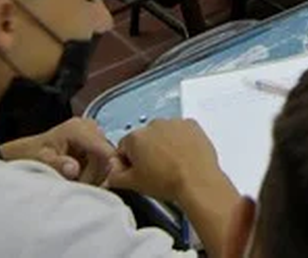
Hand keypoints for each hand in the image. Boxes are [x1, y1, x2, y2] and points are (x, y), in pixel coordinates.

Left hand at [1, 118, 117, 184]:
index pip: (106, 151)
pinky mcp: (95, 144)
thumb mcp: (39, 160)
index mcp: (79, 128)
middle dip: (95, 176)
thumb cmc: (30, 155)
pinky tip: (81, 178)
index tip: (99, 186)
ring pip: (108, 162)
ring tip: (76, 182)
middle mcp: (90, 128)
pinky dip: (94, 174)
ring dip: (94, 176)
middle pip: (108, 158)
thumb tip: (74, 169)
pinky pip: (104, 163)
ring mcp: (94, 135)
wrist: (26, 153)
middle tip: (77, 185)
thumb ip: (57, 164)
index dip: (106, 171)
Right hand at [106, 118, 226, 204]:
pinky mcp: (192, 125)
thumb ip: (115, 176)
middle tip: (154, 169)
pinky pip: (182, 130)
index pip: (124, 147)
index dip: (128, 161)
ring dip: (164, 143)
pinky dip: (182, 139)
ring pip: (163, 133)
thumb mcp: (133, 184)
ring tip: (171, 164)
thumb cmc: (167, 182)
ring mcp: (174, 123)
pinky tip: (183, 155)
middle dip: (146, 151)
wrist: (197, 181)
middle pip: (144, 138)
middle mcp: (154, 124)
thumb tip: (111, 174)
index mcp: (135, 137)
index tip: (136, 170)